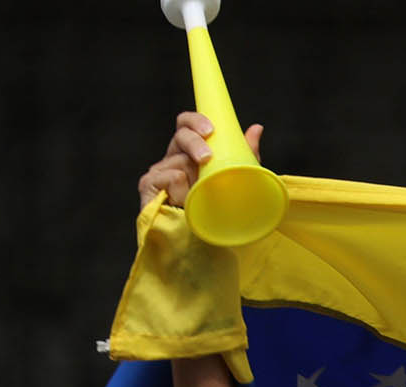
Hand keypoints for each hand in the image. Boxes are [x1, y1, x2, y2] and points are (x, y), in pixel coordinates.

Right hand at [138, 111, 263, 209]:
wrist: (202, 246)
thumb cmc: (216, 212)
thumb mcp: (235, 180)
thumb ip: (244, 154)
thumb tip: (256, 128)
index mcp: (191, 153)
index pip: (187, 125)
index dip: (195, 121)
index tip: (211, 130)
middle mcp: (174, 158)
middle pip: (180, 135)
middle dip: (195, 142)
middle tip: (207, 157)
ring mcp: (160, 172)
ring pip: (176, 160)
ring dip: (191, 178)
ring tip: (197, 198)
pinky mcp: (149, 186)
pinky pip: (165, 177)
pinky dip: (177, 189)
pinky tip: (181, 202)